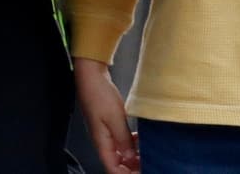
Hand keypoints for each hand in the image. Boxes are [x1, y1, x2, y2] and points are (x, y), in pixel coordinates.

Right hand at [73, 57, 138, 173]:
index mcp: (101, 143)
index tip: (143, 170)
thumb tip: (130, 157)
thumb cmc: (99, 94)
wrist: (91, 75)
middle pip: (117, 163)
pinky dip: (131, 144)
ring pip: (120, 153)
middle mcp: (102, 141)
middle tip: (148, 163)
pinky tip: (140, 139)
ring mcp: (105, 132)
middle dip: (132, 167)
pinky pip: (121, 141)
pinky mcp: (109, 124)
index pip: (113, 169)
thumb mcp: (115, 117)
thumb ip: (123, 139)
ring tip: (147, 153)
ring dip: (133, 156)